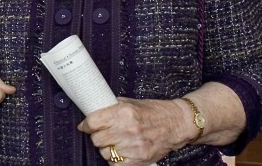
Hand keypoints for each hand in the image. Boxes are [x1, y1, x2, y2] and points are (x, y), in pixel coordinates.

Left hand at [78, 98, 193, 164]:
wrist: (176, 123)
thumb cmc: (154, 111)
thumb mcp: (131, 102)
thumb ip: (112, 107)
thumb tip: (94, 112)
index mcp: (123, 112)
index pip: (93, 122)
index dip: (86, 125)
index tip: (85, 126)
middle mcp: (127, 129)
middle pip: (97, 139)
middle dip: (97, 136)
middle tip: (102, 133)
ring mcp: (134, 146)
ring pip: (105, 153)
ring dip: (106, 148)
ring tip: (114, 142)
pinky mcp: (140, 159)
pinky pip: (116, 164)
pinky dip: (115, 159)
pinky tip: (121, 151)